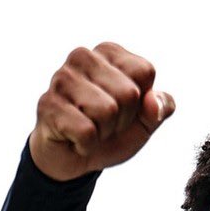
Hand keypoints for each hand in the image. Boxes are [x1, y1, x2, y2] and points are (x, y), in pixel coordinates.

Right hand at [29, 43, 174, 181]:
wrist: (74, 157)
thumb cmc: (111, 132)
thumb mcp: (145, 122)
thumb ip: (161, 108)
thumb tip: (154, 101)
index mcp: (109, 53)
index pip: (145, 71)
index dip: (142, 102)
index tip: (125, 110)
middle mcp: (83, 57)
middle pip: (128, 93)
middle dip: (123, 120)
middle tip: (106, 123)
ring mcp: (62, 78)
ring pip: (107, 111)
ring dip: (104, 132)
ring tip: (90, 128)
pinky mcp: (48, 104)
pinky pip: (86, 132)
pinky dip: (87, 145)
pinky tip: (75, 138)